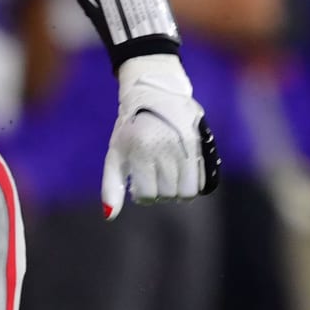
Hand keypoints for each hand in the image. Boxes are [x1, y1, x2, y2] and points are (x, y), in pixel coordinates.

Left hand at [101, 54, 219, 219]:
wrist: (153, 94)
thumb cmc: (129, 130)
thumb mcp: (115, 154)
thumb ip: (111, 186)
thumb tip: (108, 216)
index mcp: (140, 150)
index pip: (146, 194)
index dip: (142, 194)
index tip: (139, 185)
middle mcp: (164, 148)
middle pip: (167, 194)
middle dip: (158, 191)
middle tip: (153, 176)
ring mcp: (185, 147)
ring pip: (186, 192)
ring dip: (176, 191)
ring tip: (167, 176)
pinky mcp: (201, 145)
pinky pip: (201, 181)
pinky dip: (192, 184)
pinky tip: (181, 174)